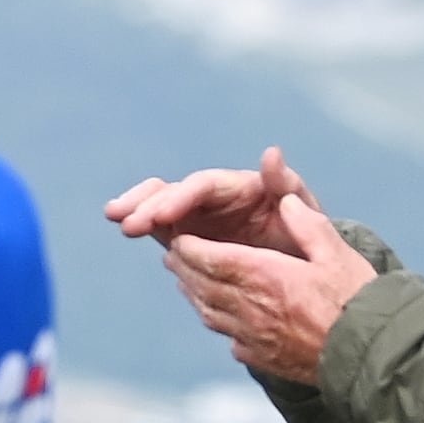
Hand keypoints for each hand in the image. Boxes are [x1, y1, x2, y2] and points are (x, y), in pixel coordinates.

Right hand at [101, 145, 318, 258]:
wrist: (306, 269)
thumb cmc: (309, 240)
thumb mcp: (308, 212)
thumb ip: (288, 185)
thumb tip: (270, 153)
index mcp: (242, 188)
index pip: (203, 187)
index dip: (179, 197)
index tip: (159, 215)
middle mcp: (216, 198)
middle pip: (175, 191)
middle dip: (148, 203)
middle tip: (124, 220)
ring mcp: (200, 216)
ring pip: (162, 204)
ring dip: (137, 208)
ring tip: (114, 216)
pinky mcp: (189, 236)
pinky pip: (161, 226)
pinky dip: (143, 223)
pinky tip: (124, 227)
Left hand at [154, 189, 376, 386]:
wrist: (368, 355)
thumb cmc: (357, 300)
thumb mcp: (337, 253)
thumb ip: (308, 226)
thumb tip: (285, 201)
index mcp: (267, 277)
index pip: (213, 259)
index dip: (191, 248)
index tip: (180, 238)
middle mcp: (251, 309)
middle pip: (202, 285)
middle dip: (185, 267)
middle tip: (175, 254)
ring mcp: (252, 337)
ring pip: (209, 312)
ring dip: (194, 293)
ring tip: (187, 279)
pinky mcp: (261, 358)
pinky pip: (228, 337)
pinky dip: (218, 321)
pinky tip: (220, 315)